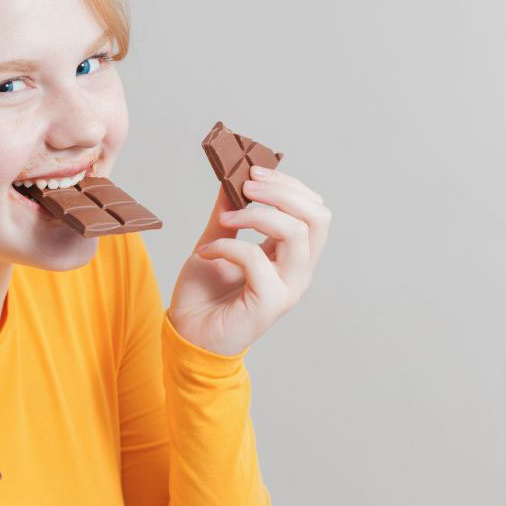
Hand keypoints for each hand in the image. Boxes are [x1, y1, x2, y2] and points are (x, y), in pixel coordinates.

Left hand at [168, 166, 331, 355]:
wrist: (187, 334)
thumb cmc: (204, 294)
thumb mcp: (216, 240)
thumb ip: (229, 212)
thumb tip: (234, 177)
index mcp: (291, 254)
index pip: (313, 210)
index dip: (289, 185)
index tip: (254, 171)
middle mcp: (298, 271)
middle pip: (318, 217)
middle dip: (283, 192)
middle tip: (248, 185)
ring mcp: (288, 288)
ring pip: (296, 233)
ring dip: (257, 214)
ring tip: (226, 218)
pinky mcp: (270, 304)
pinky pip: (257, 259)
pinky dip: (228, 247)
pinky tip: (206, 252)